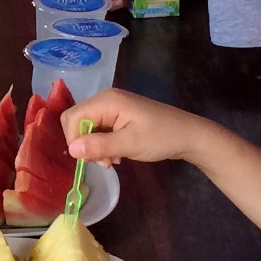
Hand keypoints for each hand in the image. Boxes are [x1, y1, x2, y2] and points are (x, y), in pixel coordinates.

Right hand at [62, 90, 201, 167]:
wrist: (188, 135)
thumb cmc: (161, 137)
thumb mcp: (129, 144)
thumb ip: (99, 145)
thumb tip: (72, 149)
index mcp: (106, 101)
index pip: (72, 117)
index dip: (74, 139)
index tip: (89, 159)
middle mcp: (105, 99)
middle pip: (77, 121)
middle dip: (84, 144)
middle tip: (102, 161)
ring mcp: (112, 106)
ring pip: (87, 127)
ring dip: (95, 147)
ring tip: (113, 161)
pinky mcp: (118, 115)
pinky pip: (99, 129)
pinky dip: (103, 144)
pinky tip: (117, 155)